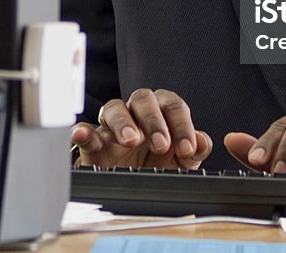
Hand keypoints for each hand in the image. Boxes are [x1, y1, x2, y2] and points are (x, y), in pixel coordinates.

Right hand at [71, 88, 212, 168]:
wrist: (131, 187)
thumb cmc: (156, 165)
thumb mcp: (180, 160)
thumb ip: (194, 150)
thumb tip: (203, 141)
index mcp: (161, 112)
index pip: (172, 105)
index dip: (181, 124)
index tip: (186, 148)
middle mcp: (136, 113)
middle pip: (142, 99)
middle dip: (153, 120)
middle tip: (160, 145)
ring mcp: (113, 125)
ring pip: (113, 108)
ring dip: (123, 122)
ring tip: (130, 140)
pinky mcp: (94, 142)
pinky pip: (86, 130)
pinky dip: (83, 131)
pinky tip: (83, 135)